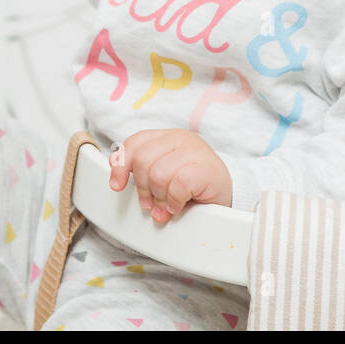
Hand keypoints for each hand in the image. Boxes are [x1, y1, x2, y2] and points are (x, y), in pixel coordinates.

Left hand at [107, 129, 231, 221]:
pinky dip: (174, 201)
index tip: (117, 185)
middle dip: (143, 187)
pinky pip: (177, 185)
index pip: (135, 143)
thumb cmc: (194, 187)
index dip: (121, 165)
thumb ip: (144, 172)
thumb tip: (118, 182)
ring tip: (166, 206)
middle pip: (143, 160)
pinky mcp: (205, 168)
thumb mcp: (164, 175)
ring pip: (158, 174)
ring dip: (159, 198)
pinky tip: (178, 206)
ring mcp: (195, 151)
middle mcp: (180, 139)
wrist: (227, 196)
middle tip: (150, 203)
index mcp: (167, 137)